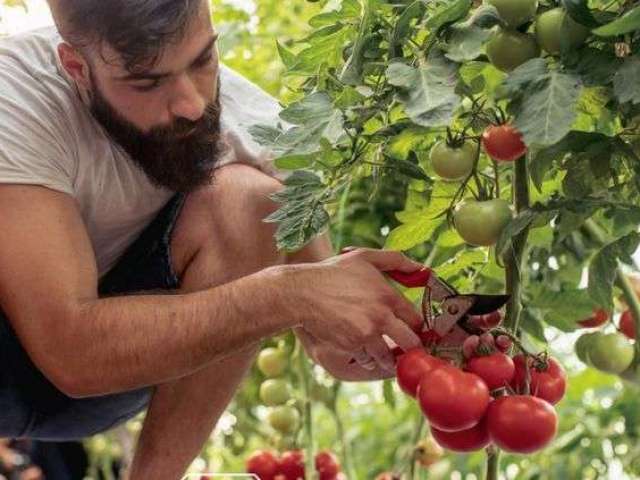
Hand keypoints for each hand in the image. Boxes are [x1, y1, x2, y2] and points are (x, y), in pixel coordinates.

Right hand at [279, 248, 423, 372]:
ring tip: (380, 351)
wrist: (302, 292)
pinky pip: (366, 360)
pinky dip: (365, 358)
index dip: (416, 327)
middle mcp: (381, 317)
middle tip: (404, 348)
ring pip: (388, 357)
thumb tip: (420, 268)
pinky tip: (360, 349)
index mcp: (388, 296)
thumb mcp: (364, 257)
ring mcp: (366, 334)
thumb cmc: (332, 273)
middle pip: (411, 344)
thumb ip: (395, 260)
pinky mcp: (351, 346)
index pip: (416, 320)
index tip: (412, 330)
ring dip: (386, 357)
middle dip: (409, 348)